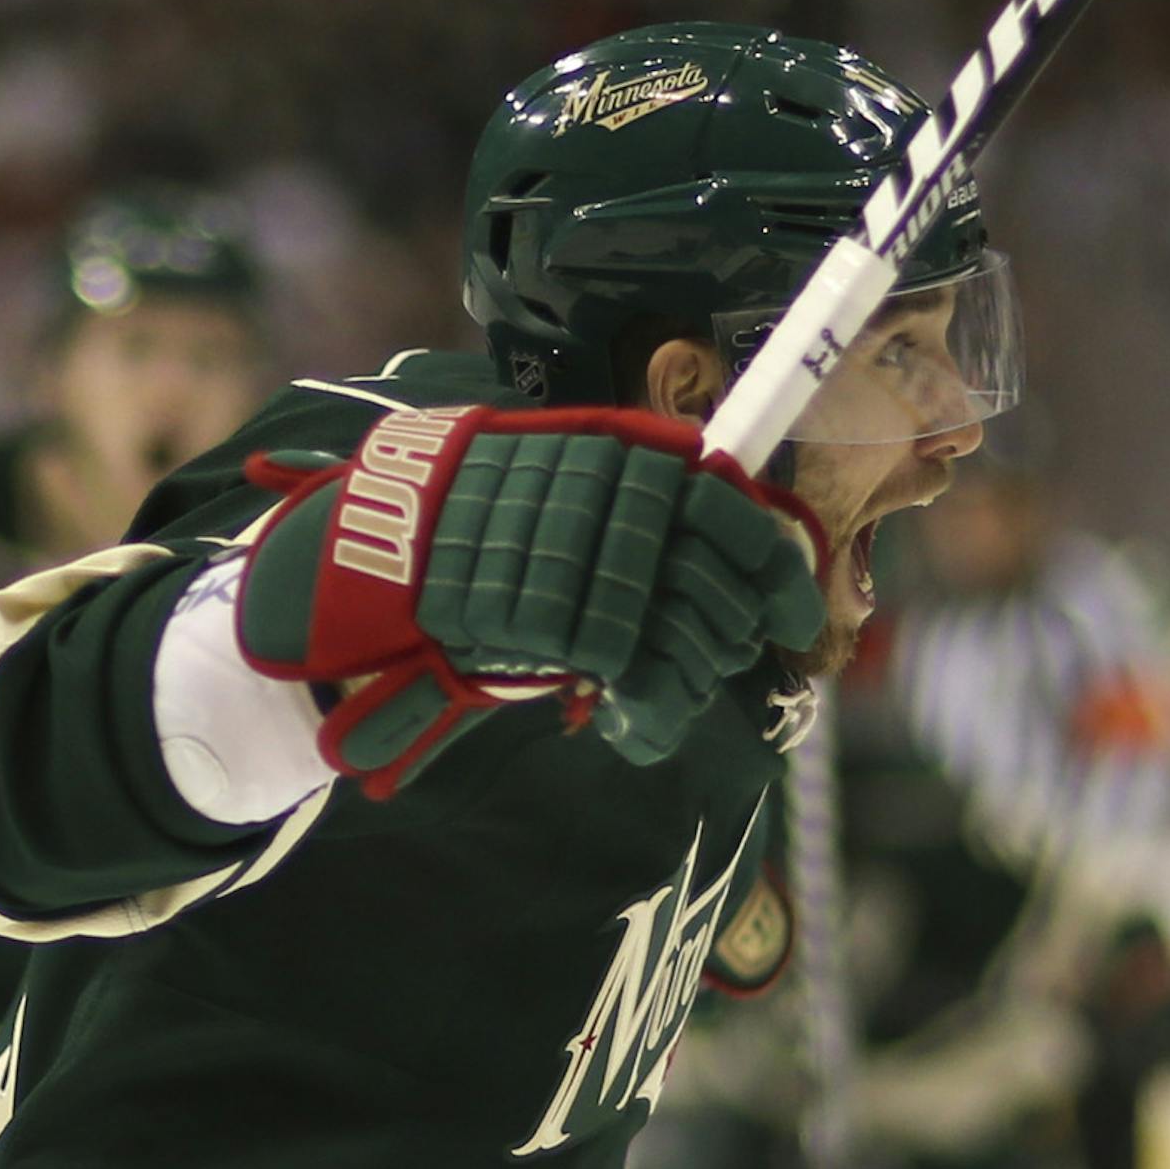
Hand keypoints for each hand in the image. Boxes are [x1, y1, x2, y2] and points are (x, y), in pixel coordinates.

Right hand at [237, 405, 823, 794]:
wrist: (374, 550)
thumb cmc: (478, 528)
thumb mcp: (560, 487)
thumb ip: (635, 500)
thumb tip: (735, 530)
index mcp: (615, 450)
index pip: (725, 506)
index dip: (773, 567)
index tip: (795, 615)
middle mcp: (602, 492)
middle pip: (706, 581)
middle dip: (720, 634)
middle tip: (710, 658)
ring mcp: (572, 554)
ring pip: (671, 635)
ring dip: (677, 676)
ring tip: (650, 689)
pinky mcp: (542, 617)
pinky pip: (628, 674)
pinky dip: (646, 709)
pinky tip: (627, 718)